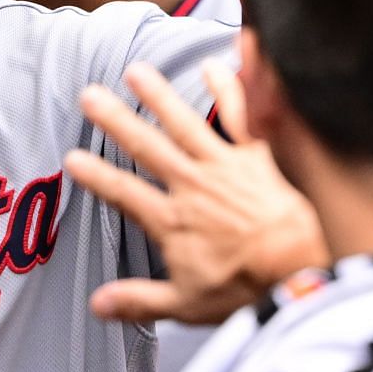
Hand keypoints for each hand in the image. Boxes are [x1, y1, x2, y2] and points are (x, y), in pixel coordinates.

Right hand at [65, 61, 327, 325]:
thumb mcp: (186, 306)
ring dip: (158, 97)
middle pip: (146, 148)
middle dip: (116, 121)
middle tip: (90, 95)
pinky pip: (240, 118)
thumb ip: (139, 301)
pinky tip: (214, 65)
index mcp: (172, 221)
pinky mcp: (257, 159)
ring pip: (185, 125)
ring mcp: (224, 168)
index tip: (72, 157)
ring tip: (136, 71)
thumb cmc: (246, 290)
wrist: (300, 272)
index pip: (124, 193)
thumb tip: (96, 306)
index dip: (96, 175)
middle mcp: (192, 186)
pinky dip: (229, 90)